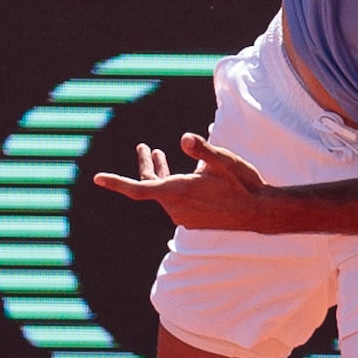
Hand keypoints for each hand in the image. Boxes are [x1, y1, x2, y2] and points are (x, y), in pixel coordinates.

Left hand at [91, 130, 279, 228]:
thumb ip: (202, 149)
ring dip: (159, 173)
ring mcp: (184, 216)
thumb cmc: (243, 183)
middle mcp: (177, 208)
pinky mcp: (192, 219)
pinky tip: (178, 173)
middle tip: (143, 147)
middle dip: (146, 165)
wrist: (260, 211)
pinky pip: (173, 200)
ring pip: (162, 192)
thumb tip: (184, 138)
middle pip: (150, 185)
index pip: (139, 189)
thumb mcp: (224, 160)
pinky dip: (170, 184)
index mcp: (179, 193)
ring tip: (156, 153)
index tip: (97, 178)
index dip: (116, 183)